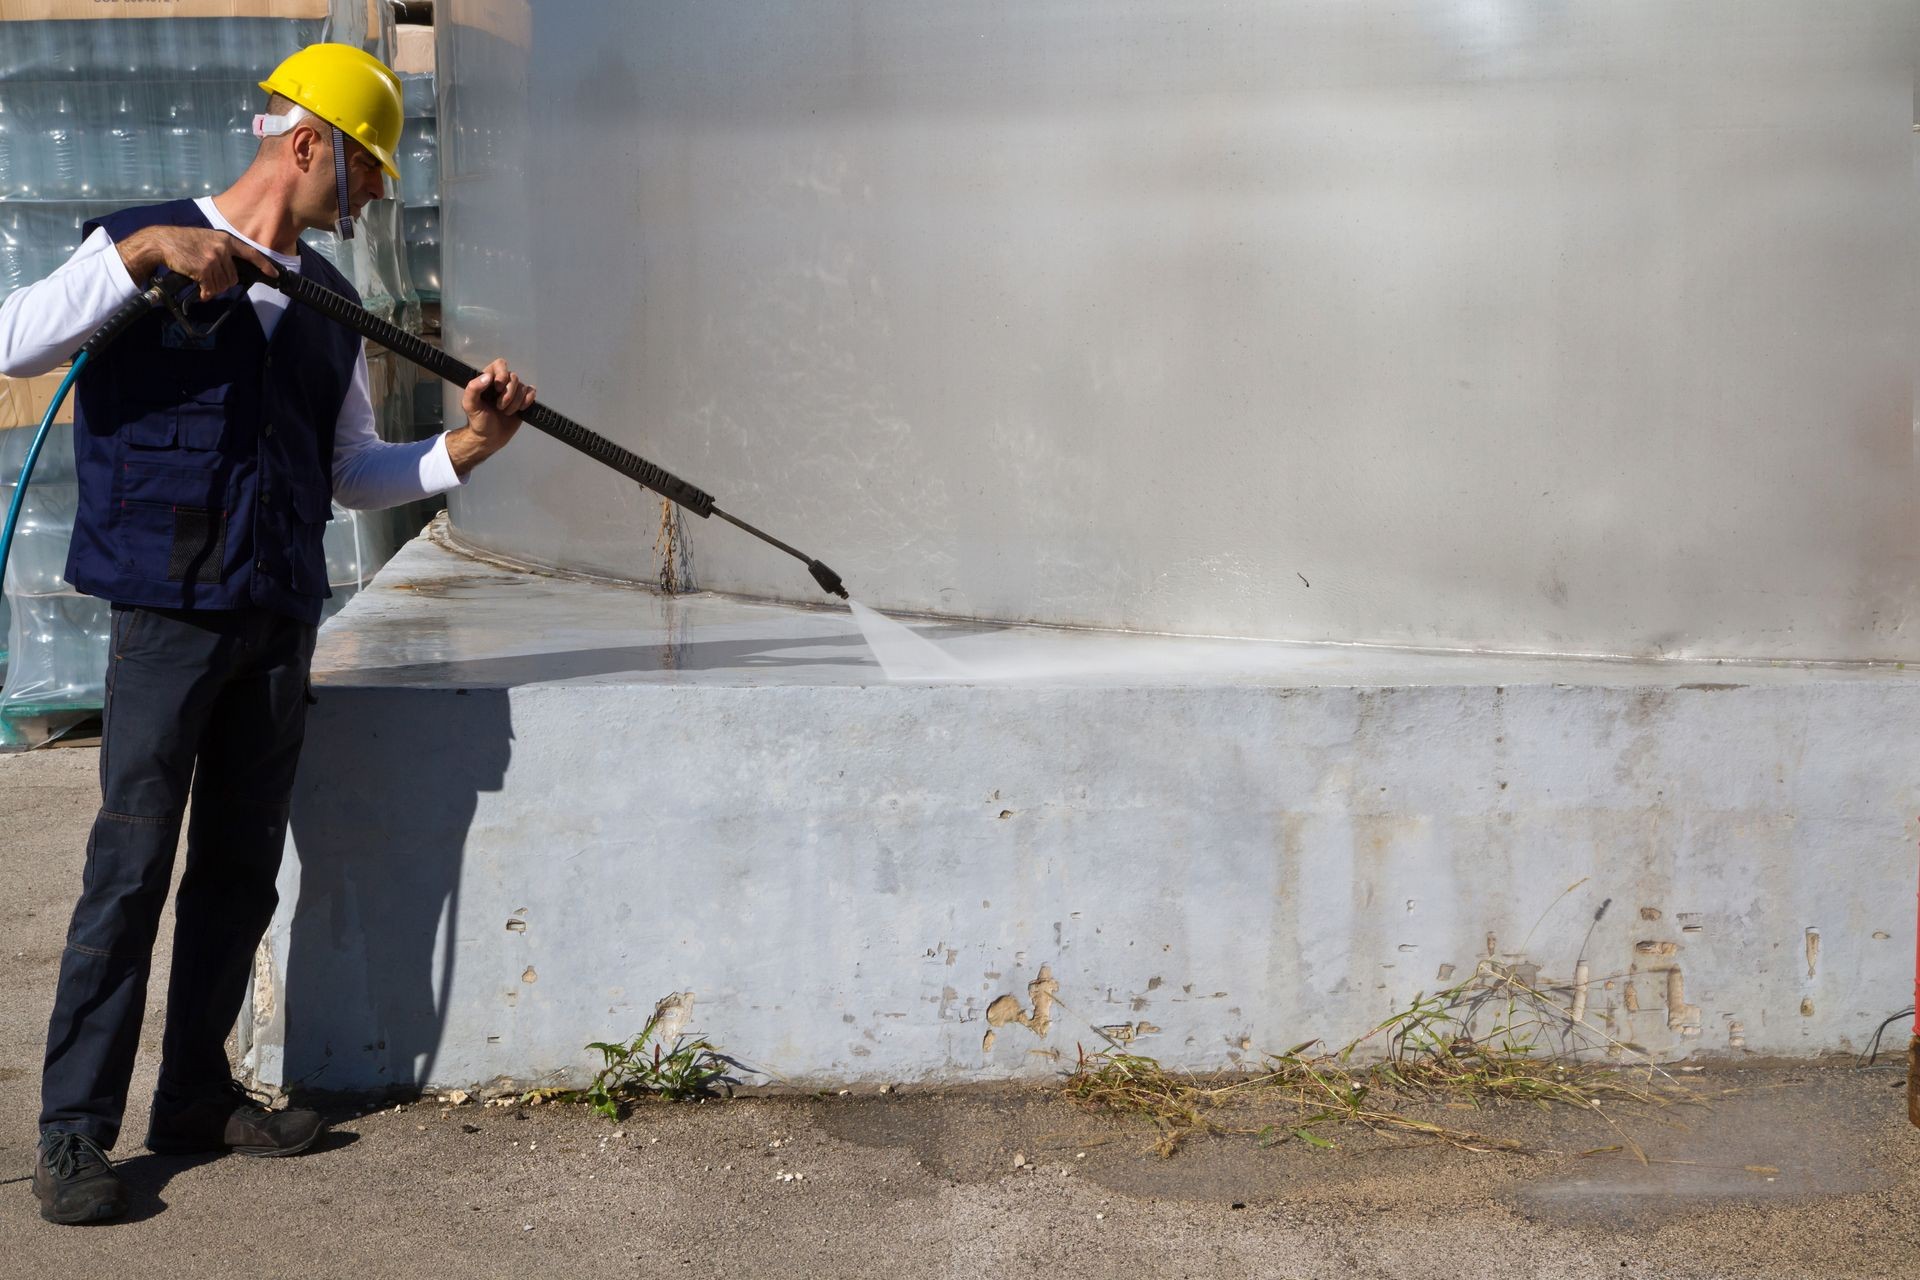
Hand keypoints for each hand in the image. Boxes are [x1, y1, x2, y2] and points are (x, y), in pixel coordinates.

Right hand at [116, 226, 278, 299]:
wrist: (161, 242)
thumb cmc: (182, 242)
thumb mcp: (206, 239)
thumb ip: (221, 252)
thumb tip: (230, 274)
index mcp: (225, 240)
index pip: (250, 253)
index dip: (264, 265)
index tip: (274, 274)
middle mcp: (222, 249)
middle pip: (233, 278)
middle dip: (223, 284)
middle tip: (210, 283)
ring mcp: (213, 258)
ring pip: (222, 285)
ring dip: (213, 289)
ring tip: (202, 284)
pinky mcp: (203, 269)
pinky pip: (210, 289)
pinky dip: (205, 294)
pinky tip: (199, 291)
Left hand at [448, 358, 535, 476]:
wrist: (490, 438)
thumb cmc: (478, 421)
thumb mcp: (469, 405)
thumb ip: (473, 388)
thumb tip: (488, 377)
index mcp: (487, 379)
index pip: (500, 365)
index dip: (501, 375)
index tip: (496, 389)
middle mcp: (501, 383)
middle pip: (514, 377)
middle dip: (508, 395)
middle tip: (499, 407)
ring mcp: (513, 392)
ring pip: (523, 387)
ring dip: (515, 402)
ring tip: (506, 412)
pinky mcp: (523, 400)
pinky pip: (532, 393)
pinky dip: (527, 401)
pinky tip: (519, 410)